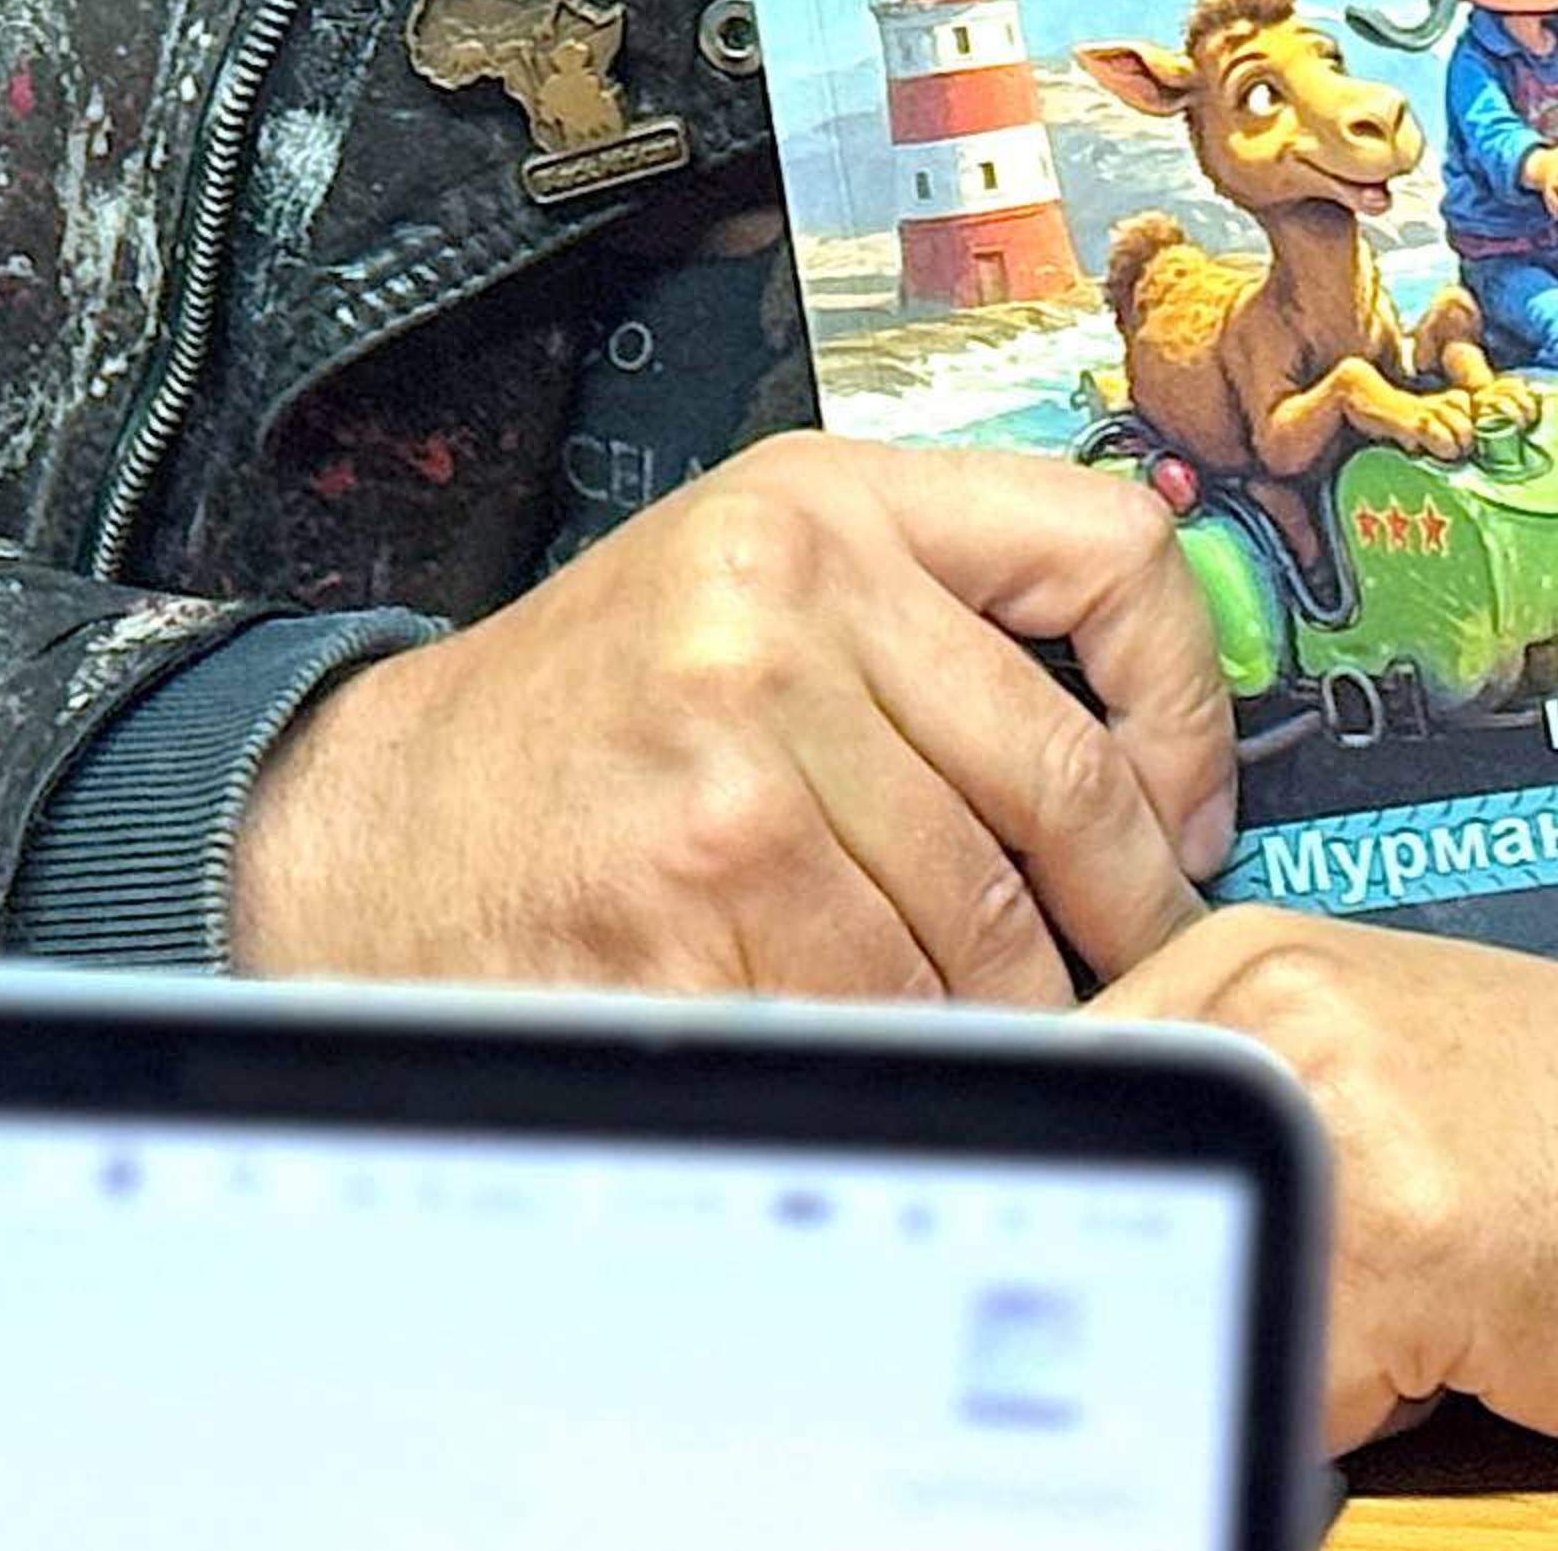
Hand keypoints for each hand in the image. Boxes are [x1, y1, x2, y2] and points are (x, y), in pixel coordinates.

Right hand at [233, 431, 1237, 1001]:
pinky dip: (921, 1052)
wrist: (370, 826)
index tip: (1184, 796)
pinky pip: (889, 1014)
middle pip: (1065, 783)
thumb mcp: (752, 576)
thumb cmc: (581, 712)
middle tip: (1132, 953)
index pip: (1108, 551)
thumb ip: (933, 607)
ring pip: (988, 923)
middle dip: (1123, 904)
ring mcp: (737, 769)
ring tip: (1003, 1007)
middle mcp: (781, 613)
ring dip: (1022, 999)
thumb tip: (1154, 728)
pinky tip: (898, 1040)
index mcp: (818, 504)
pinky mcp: (697, 913)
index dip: (1187, 697)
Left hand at [1095, 911, 1557, 1461]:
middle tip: (1212, 1357)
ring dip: (1252, 1363)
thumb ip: (1240, 1139)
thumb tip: (1087, 1255)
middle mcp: (1268, 1008)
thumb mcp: (1388, 1096)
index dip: (1050, 1243)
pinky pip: (1288, 1376)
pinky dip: (1329, 1420)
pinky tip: (1436, 1380)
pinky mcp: (1410, 1227)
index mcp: (1241, 968)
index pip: (1047, 1120)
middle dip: (1141, 1319)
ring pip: (1189, 1306)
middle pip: (1101, 1219)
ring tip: (1372, 1358)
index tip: (1052, 1319)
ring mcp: (1336, 1106)